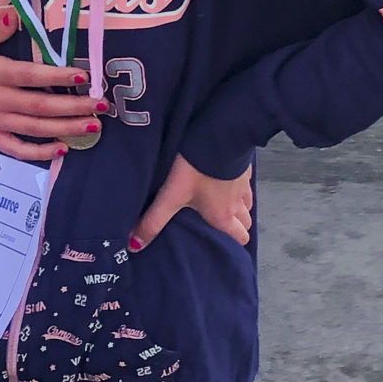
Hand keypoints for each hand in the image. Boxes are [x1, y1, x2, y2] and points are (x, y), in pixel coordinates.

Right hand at [0, 9, 99, 163]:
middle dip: (74, 106)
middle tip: (102, 105)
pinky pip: (17, 149)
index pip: (31, 76)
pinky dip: (40, 152)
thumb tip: (14, 18)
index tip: (82, 76)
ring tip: (92, 127)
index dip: (58, 77)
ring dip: (66, 128)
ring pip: (36, 129)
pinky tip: (61, 150)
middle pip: (41, 106)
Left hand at [129, 154, 251, 252]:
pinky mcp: (244, 167)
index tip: (220, 244)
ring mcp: (244, 185)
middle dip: (235, 227)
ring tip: (219, 204)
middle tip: (216, 225)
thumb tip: (135, 245)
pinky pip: (246, 184)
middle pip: (245, 224)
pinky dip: (237, 187)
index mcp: (223, 216)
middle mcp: (238, 203)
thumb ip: (154, 221)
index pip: (240, 239)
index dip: (233, 243)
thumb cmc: (196, 169)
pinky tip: (223, 180)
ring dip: (237, 207)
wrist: (218, 136)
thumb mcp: (172, 195)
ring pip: (247, 204)